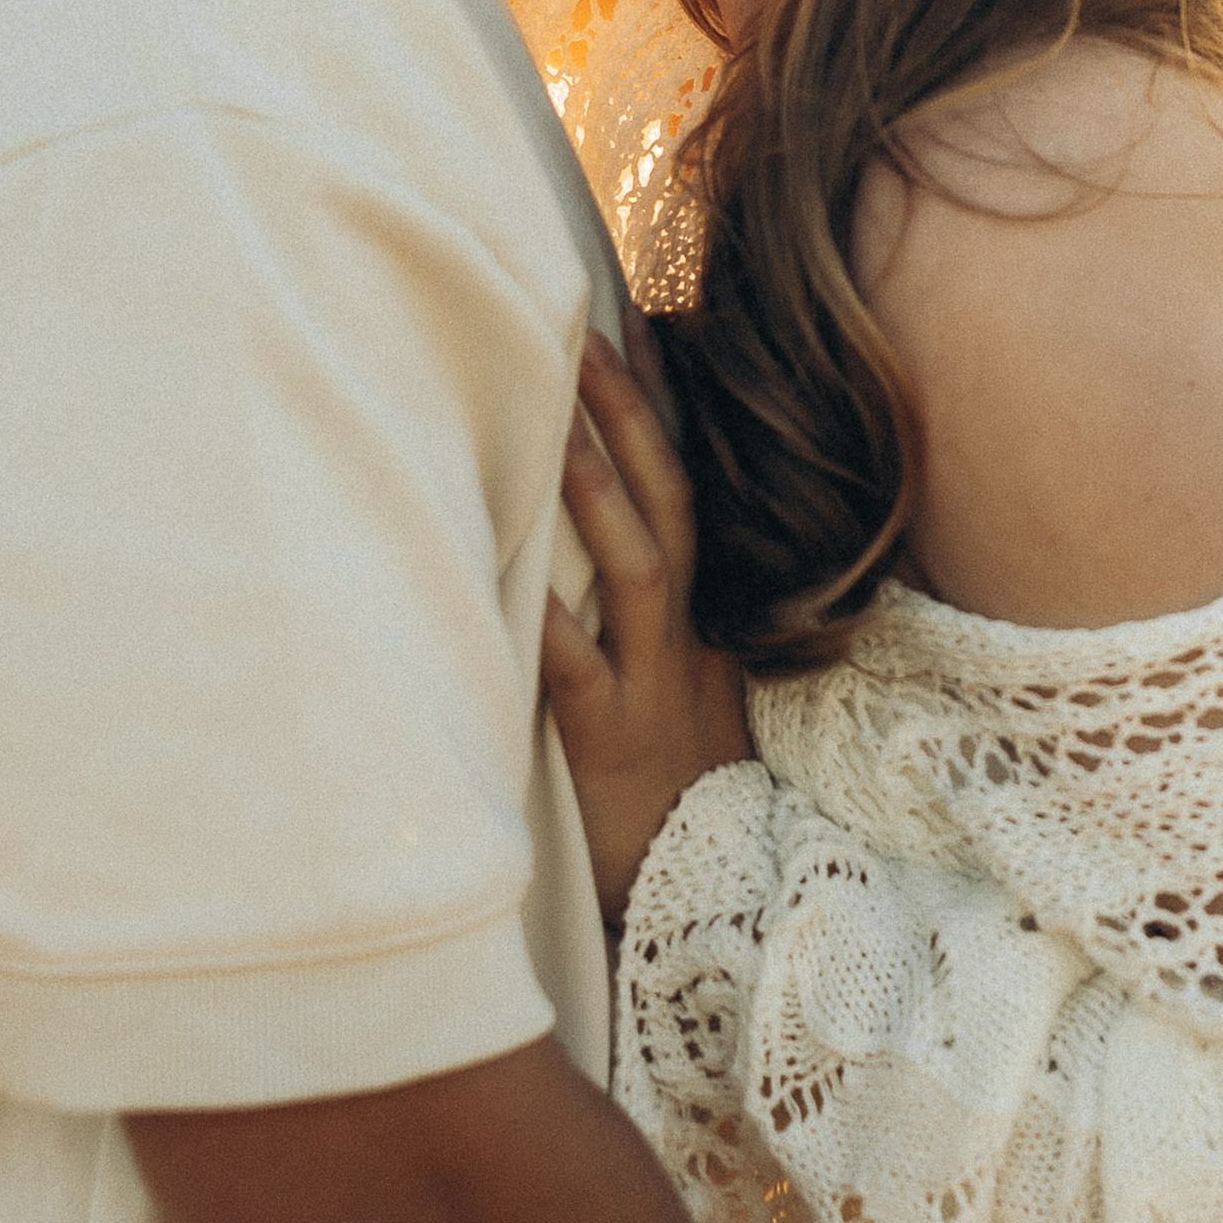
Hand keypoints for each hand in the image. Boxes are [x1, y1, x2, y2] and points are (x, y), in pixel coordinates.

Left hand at [541, 326, 753, 923]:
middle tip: (587, 329)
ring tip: (562, 416)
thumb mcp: (679, 691)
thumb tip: (612, 533)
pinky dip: (550, 628)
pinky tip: (513, 584)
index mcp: (701, 616)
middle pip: (670, 502)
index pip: (691, 487)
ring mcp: (655, 684)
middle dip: (633, 416)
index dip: (671, 407)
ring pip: (639, 567)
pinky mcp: (612, 743)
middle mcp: (686, 635)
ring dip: (602, 489)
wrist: (710, 906)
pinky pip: (582, 675)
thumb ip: (650, 617)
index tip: (644, 317)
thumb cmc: (673, 797)